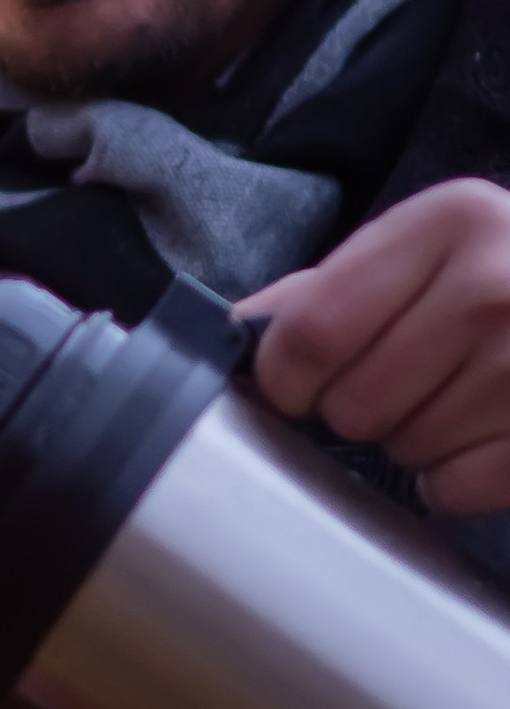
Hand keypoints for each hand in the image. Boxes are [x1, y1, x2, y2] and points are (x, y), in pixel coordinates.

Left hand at [242, 179, 509, 513]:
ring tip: (444, 406)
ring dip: (407, 444)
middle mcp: (499, 282)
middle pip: (356, 401)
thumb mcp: (418, 252)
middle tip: (389, 391)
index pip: (313, 330)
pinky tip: (474, 441)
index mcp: (447, 221)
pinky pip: (463, 487)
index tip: (291, 391)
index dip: (283, 380)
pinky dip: (452, 483)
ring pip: (410, 448)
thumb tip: (226, 331)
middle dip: (351, 414)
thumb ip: (324, 290)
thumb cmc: (498, 272)